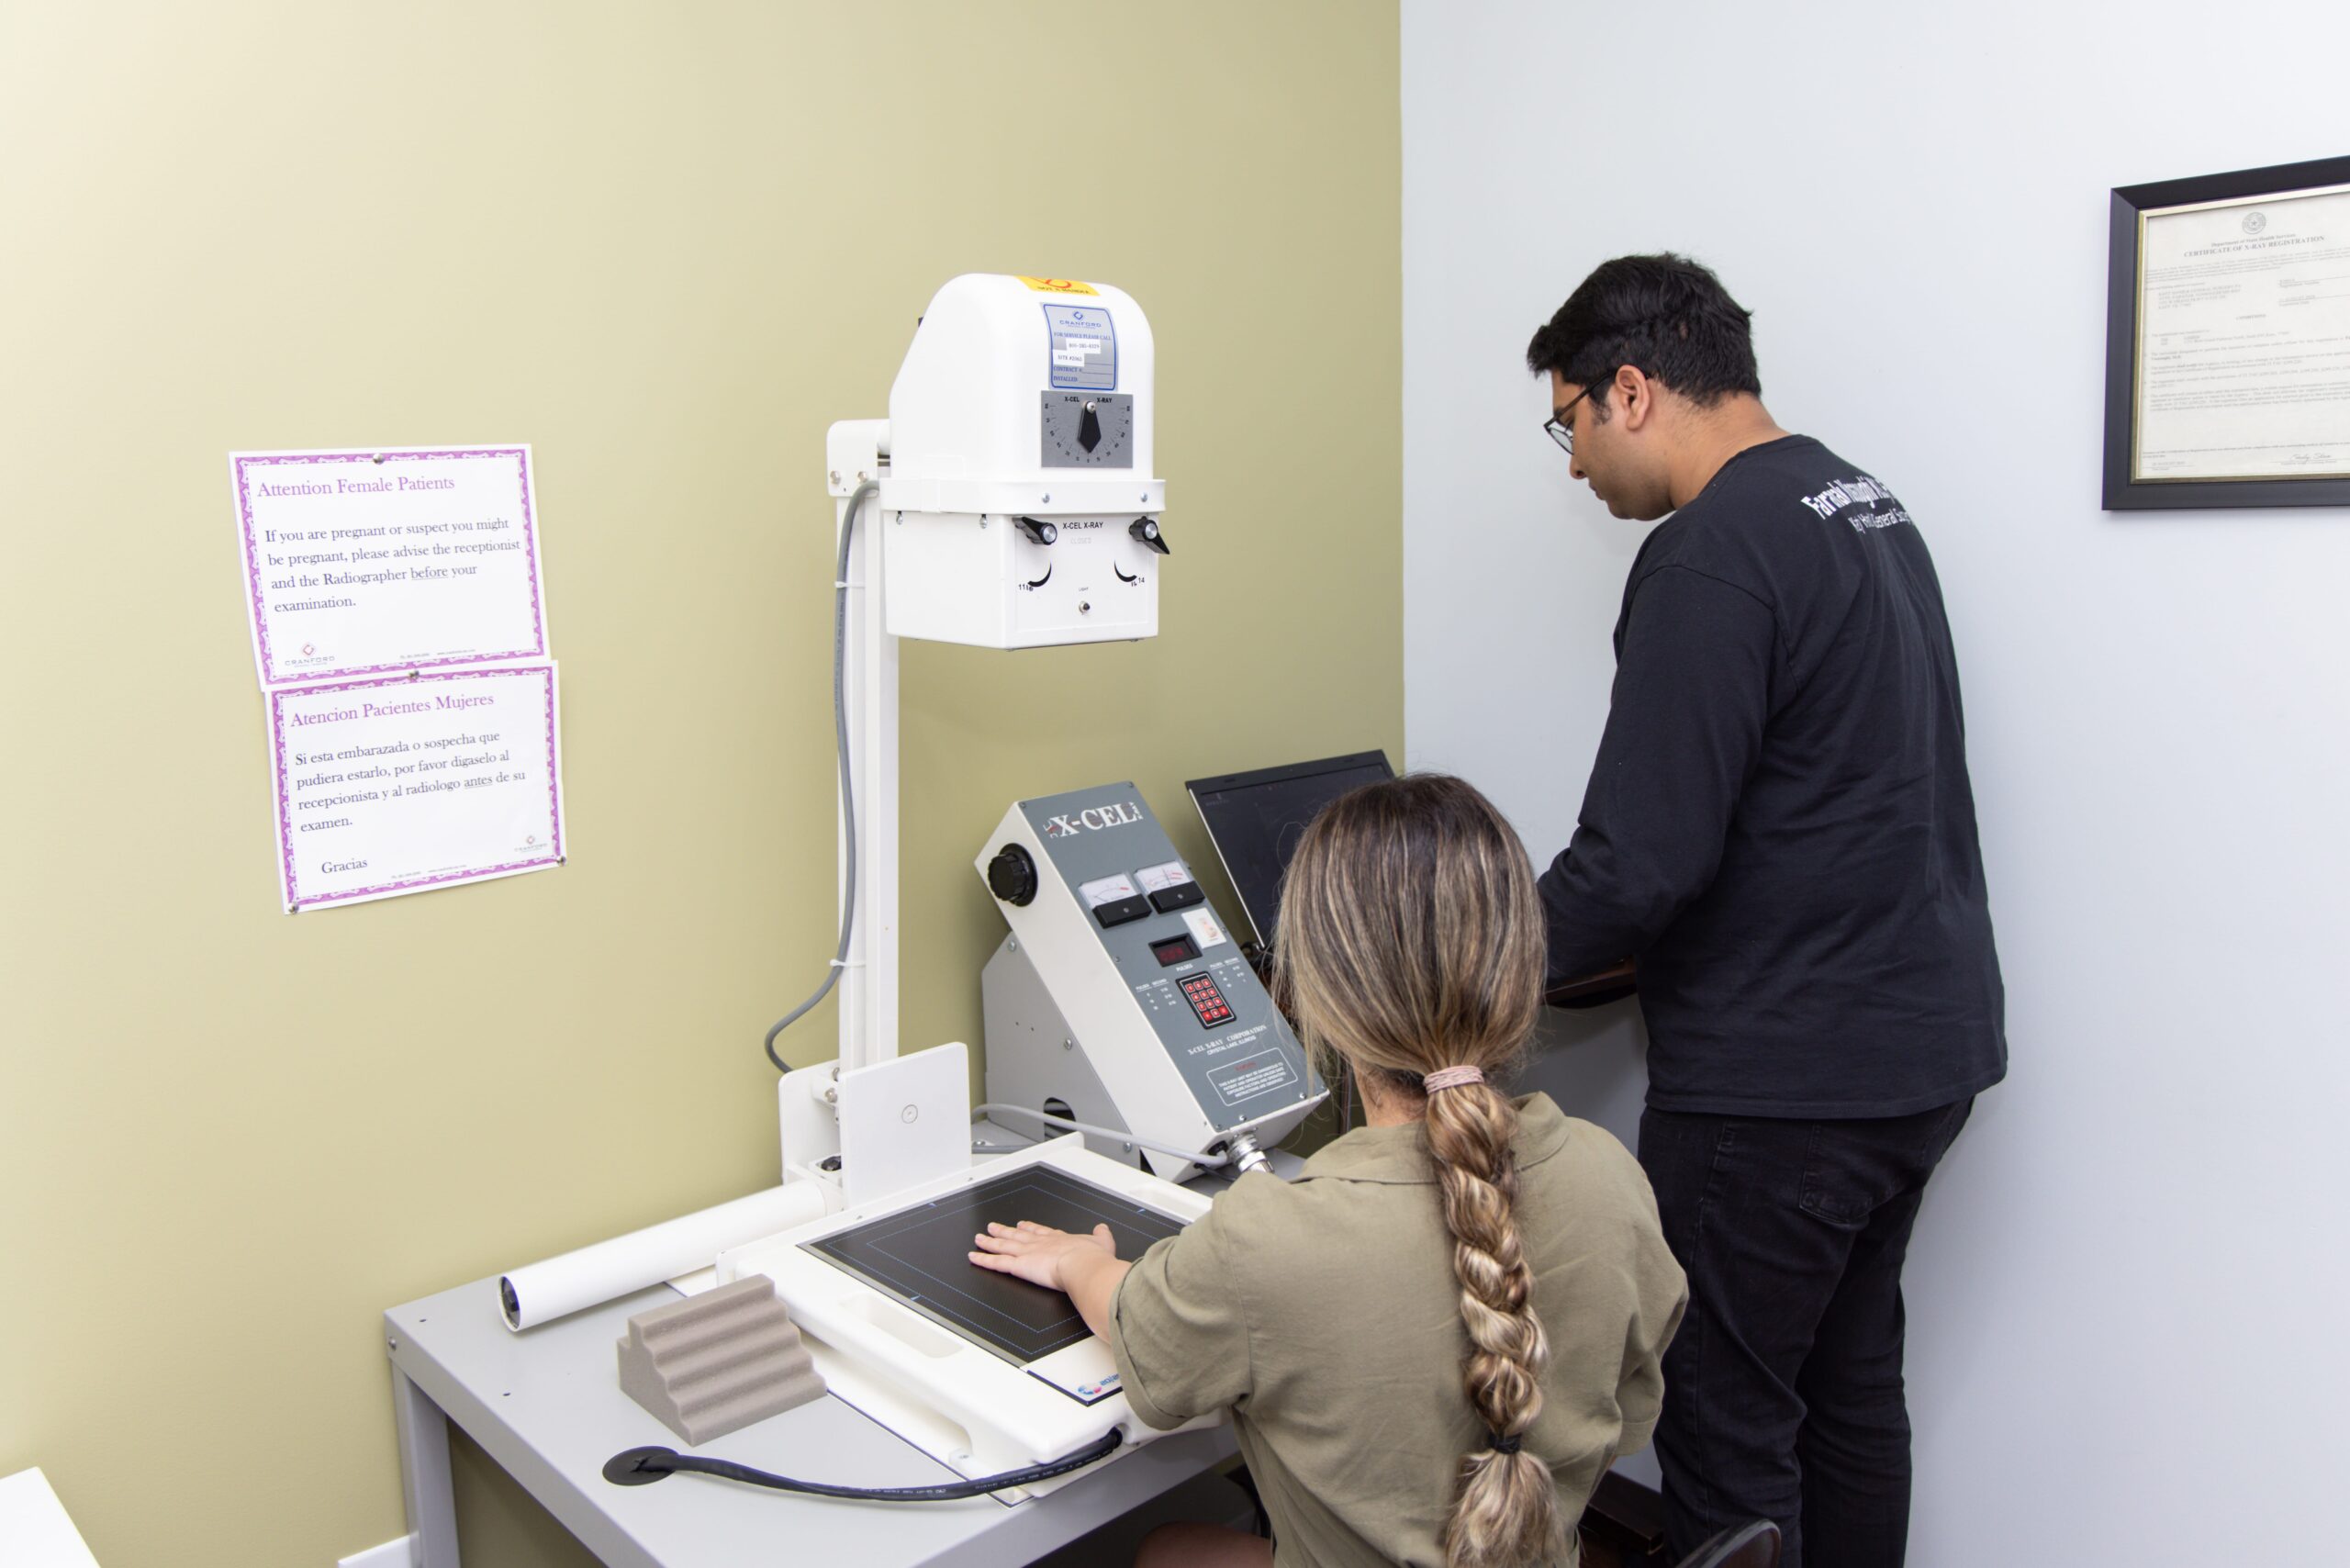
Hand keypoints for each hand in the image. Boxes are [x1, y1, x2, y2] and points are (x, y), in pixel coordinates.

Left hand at [968, 1220, 1118, 1292]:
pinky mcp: (1019, 1265)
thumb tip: (1102, 1228)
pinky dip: (984, 1260)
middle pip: (1017, 1236)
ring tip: (979, 1238)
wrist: (1084, 1265)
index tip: (1022, 1224)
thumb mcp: (1102, 1242)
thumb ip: (1101, 1236)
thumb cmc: (1092, 1258)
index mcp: (1058, 1239)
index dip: (1030, 1228)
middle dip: (1005, 1231)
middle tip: (993, 1226)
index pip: (1040, 1232)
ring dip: (990, 1242)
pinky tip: (974, 1257)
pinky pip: (997, 1263)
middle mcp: (1039, 1243)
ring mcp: (1027, 1253)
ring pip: (1003, 1246)